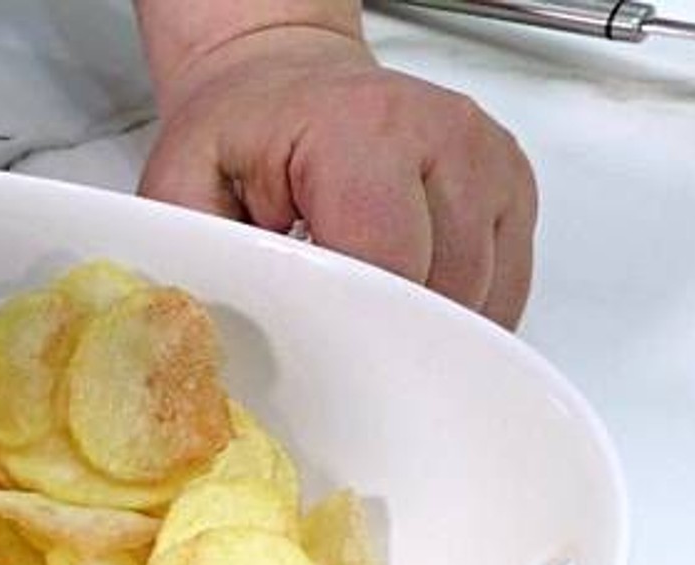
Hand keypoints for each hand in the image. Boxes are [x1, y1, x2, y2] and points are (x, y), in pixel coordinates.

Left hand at [139, 26, 538, 327]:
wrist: (283, 81)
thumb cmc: (242, 131)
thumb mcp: (183, 184)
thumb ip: (198, 256)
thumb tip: (212, 332)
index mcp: (362, 132)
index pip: (389, 267)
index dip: (356, 328)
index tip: (321, 353)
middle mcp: (441, 136)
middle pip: (440, 289)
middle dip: (389, 335)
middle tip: (335, 338)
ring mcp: (486, 160)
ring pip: (480, 296)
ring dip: (425, 326)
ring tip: (366, 304)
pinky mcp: (510, 186)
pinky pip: (505, 285)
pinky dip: (460, 311)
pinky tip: (408, 299)